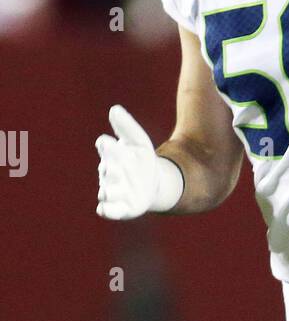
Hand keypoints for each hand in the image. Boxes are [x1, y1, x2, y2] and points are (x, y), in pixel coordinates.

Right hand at [96, 105, 181, 219]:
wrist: (153, 184)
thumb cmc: (141, 160)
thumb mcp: (138, 141)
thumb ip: (126, 126)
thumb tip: (114, 109)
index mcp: (112, 155)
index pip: (106, 147)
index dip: (106, 146)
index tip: (106, 142)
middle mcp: (110, 174)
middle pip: (107, 170)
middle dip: (110, 169)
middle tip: (113, 168)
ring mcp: (114, 191)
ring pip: (106, 191)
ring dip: (107, 191)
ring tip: (106, 191)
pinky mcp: (120, 208)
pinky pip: (109, 211)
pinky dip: (106, 210)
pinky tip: (103, 209)